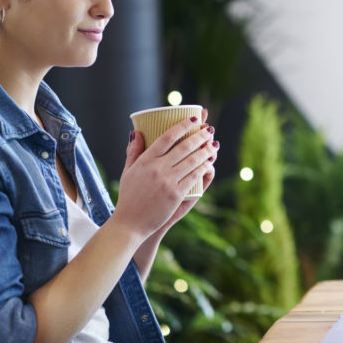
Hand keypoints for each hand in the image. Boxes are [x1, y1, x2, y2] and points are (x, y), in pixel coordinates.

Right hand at [110, 113, 215, 240]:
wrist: (130, 223)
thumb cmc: (129, 196)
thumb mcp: (128, 171)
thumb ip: (134, 151)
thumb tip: (136, 132)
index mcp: (145, 160)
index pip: (167, 137)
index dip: (182, 126)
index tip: (194, 119)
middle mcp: (157, 168)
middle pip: (183, 147)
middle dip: (200, 136)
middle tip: (210, 129)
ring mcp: (167, 181)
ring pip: (192, 161)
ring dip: (205, 151)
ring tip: (214, 144)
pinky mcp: (175, 194)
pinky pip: (194, 177)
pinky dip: (204, 168)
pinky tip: (210, 163)